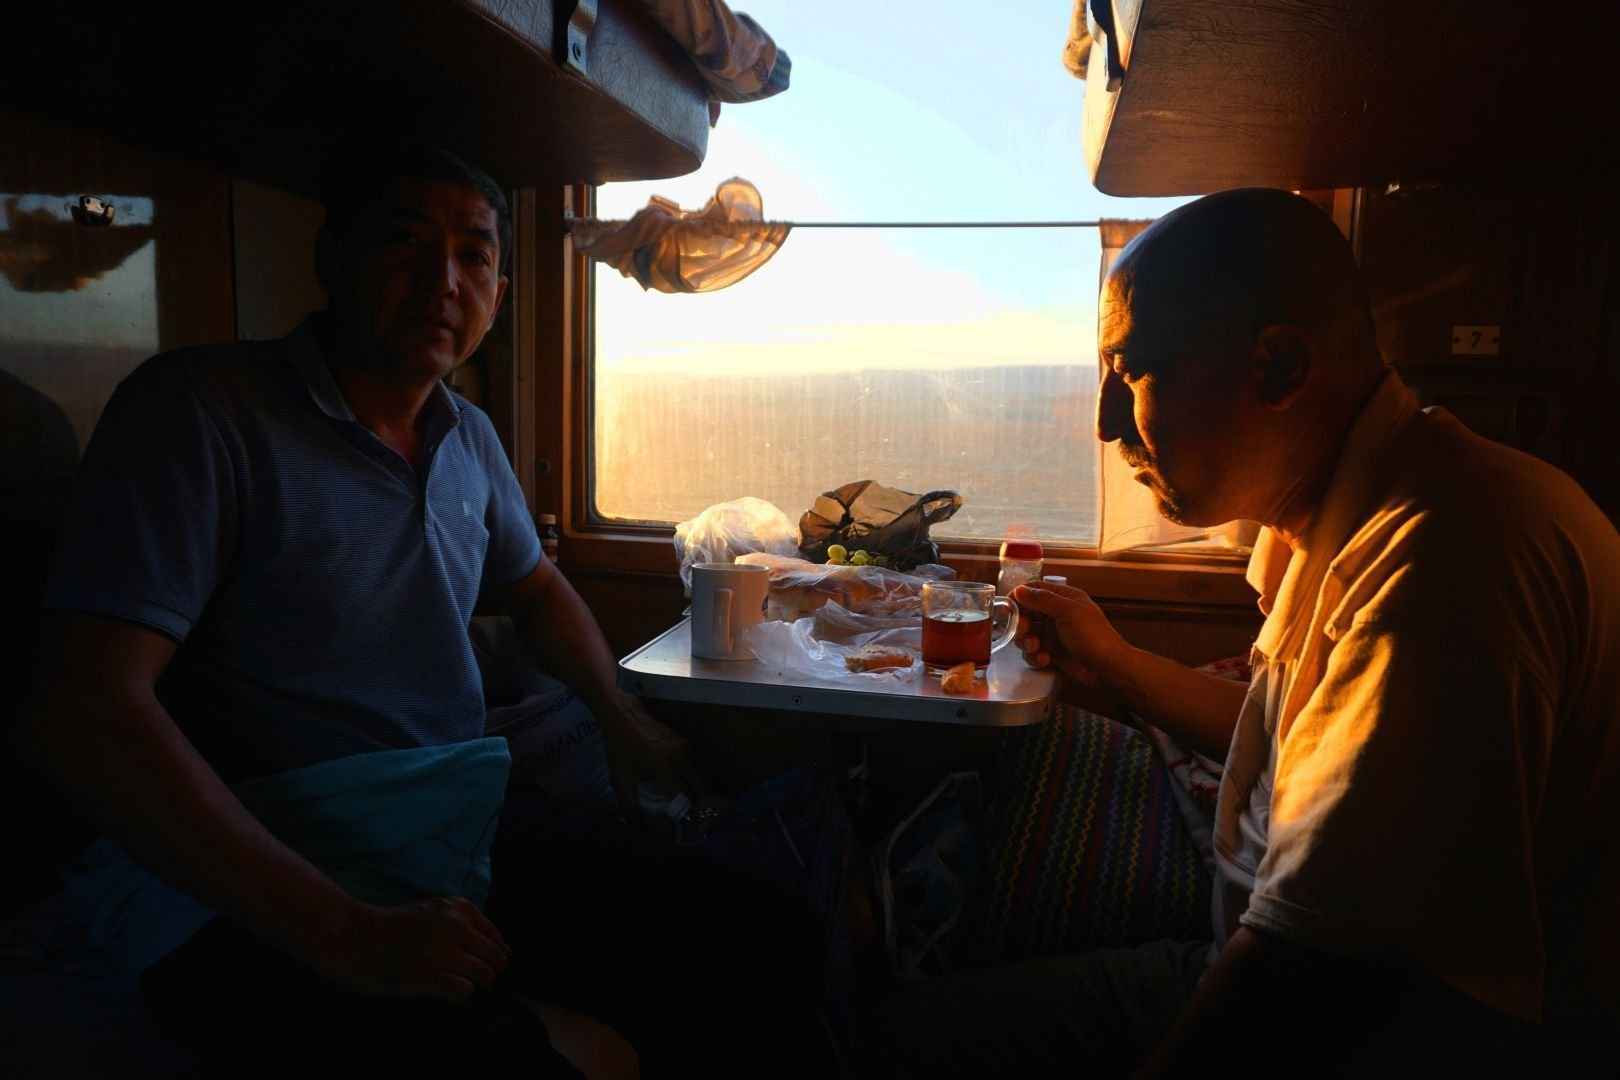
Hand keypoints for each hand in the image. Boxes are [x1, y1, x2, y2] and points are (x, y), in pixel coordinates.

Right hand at [307, 896, 510, 1002]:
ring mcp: (445, 952)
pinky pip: (464, 990)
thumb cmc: (396, 925)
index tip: (493, 961)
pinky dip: (462, 993)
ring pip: (485, 974)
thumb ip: (462, 922)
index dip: (497, 952)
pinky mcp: (432, 975)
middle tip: (483, 977)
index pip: (496, 936)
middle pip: (495, 957)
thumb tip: (499, 948)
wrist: (359, 936)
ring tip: (465, 983)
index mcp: (459, 909)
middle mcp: (457, 927)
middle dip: (493, 970)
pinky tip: (450, 990)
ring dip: (478, 982)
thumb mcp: (434, 910)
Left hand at [597, 691, 702, 820]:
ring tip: (694, 805)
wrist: (622, 709)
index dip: (684, 816)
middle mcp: (682, 757)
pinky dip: (696, 777)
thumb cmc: (619, 743)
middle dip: (700, 805)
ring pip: (702, 775)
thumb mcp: (619, 775)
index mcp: (665, 767)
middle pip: (701, 787)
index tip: (681, 828)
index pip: (683, 798)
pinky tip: (688, 785)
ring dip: (701, 791)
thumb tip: (637, 825)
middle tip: (693, 818)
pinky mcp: (685, 740)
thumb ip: (629, 803)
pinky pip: (697, 764)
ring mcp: (686, 746)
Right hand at [1012, 580, 1131, 702]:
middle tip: (1024, 632)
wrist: (1108, 668)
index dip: (1019, 597)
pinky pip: (1034, 652)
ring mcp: (1054, 634)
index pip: (1035, 590)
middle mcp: (1057, 614)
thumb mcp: (1068, 612)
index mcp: (1064, 598)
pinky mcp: (1053, 653)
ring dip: (1027, 642)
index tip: (1007, 607)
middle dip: (1021, 624)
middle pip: (1027, 613)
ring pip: (1027, 635)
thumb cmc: (1093, 635)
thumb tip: (1019, 590)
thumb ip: (1042, 600)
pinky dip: (1035, 656)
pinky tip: (1045, 660)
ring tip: (1036, 648)